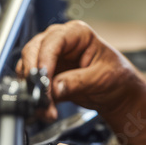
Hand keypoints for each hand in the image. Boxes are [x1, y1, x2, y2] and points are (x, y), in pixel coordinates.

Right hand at [17, 20, 145, 118]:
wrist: (117, 92)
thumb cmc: (116, 76)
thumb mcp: (102, 78)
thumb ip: (78, 82)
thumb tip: (55, 88)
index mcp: (77, 33)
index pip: (53, 40)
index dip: (44, 58)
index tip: (43, 77)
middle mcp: (60, 41)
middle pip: (33, 51)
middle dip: (34, 75)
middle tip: (42, 96)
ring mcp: (51, 57)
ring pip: (28, 68)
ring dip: (33, 89)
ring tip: (46, 108)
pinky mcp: (46, 75)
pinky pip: (31, 84)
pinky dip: (35, 98)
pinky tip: (45, 110)